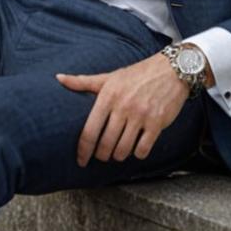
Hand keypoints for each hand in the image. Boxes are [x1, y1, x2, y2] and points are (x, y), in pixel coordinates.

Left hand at [56, 53, 190, 166]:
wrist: (172, 70)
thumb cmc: (137, 74)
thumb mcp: (109, 77)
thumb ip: (83, 82)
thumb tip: (58, 78)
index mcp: (108, 96)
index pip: (90, 130)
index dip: (83, 150)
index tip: (81, 160)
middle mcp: (123, 107)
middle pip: (106, 144)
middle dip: (102, 155)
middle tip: (102, 156)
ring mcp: (141, 116)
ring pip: (123, 149)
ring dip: (119, 156)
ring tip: (118, 153)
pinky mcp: (157, 123)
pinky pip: (143, 149)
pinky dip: (138, 154)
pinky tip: (136, 148)